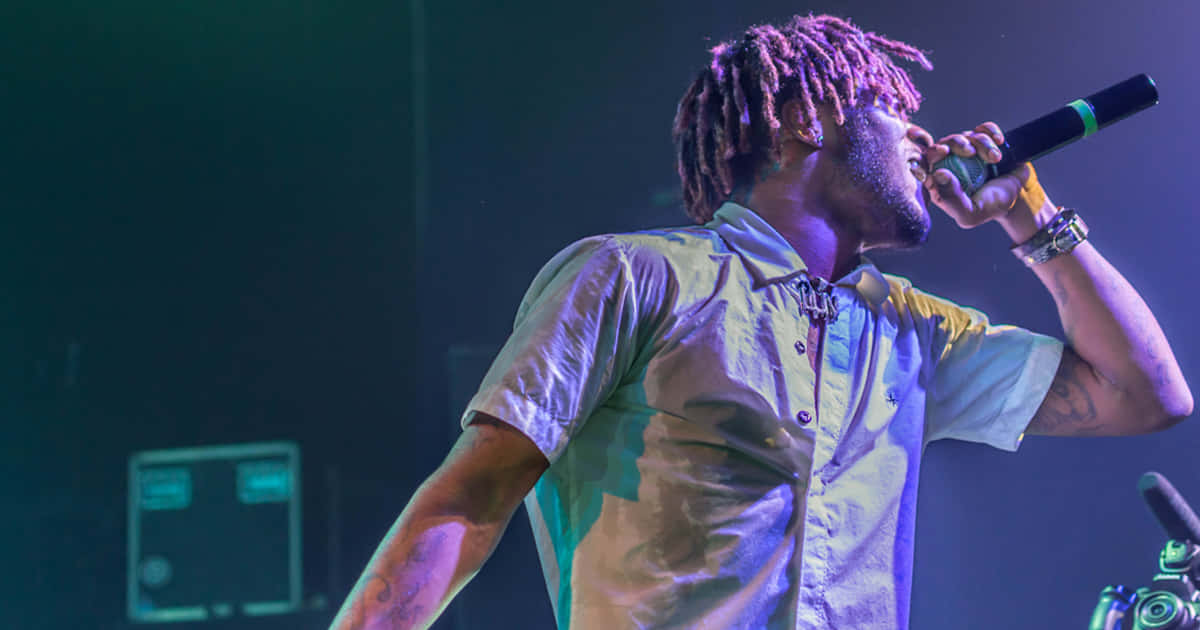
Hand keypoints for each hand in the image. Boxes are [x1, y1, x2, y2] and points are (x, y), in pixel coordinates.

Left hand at [916, 122, 1033, 228]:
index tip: (943, 152)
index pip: (923, 166)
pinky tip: (1000, 142)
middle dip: (956, 144)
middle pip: (941, 145)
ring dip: (982, 144)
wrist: (1019, 195)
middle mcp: (948, 164)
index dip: (928, 156)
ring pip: (964, 136)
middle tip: (971, 151)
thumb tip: (938, 174)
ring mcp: (965, 151)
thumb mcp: (970, 213)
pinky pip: (982, 129)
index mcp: (939, 183)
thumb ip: (952, 199)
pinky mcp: (982, 141)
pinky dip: (991, 132)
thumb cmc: (991, 207)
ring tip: (996, 158)